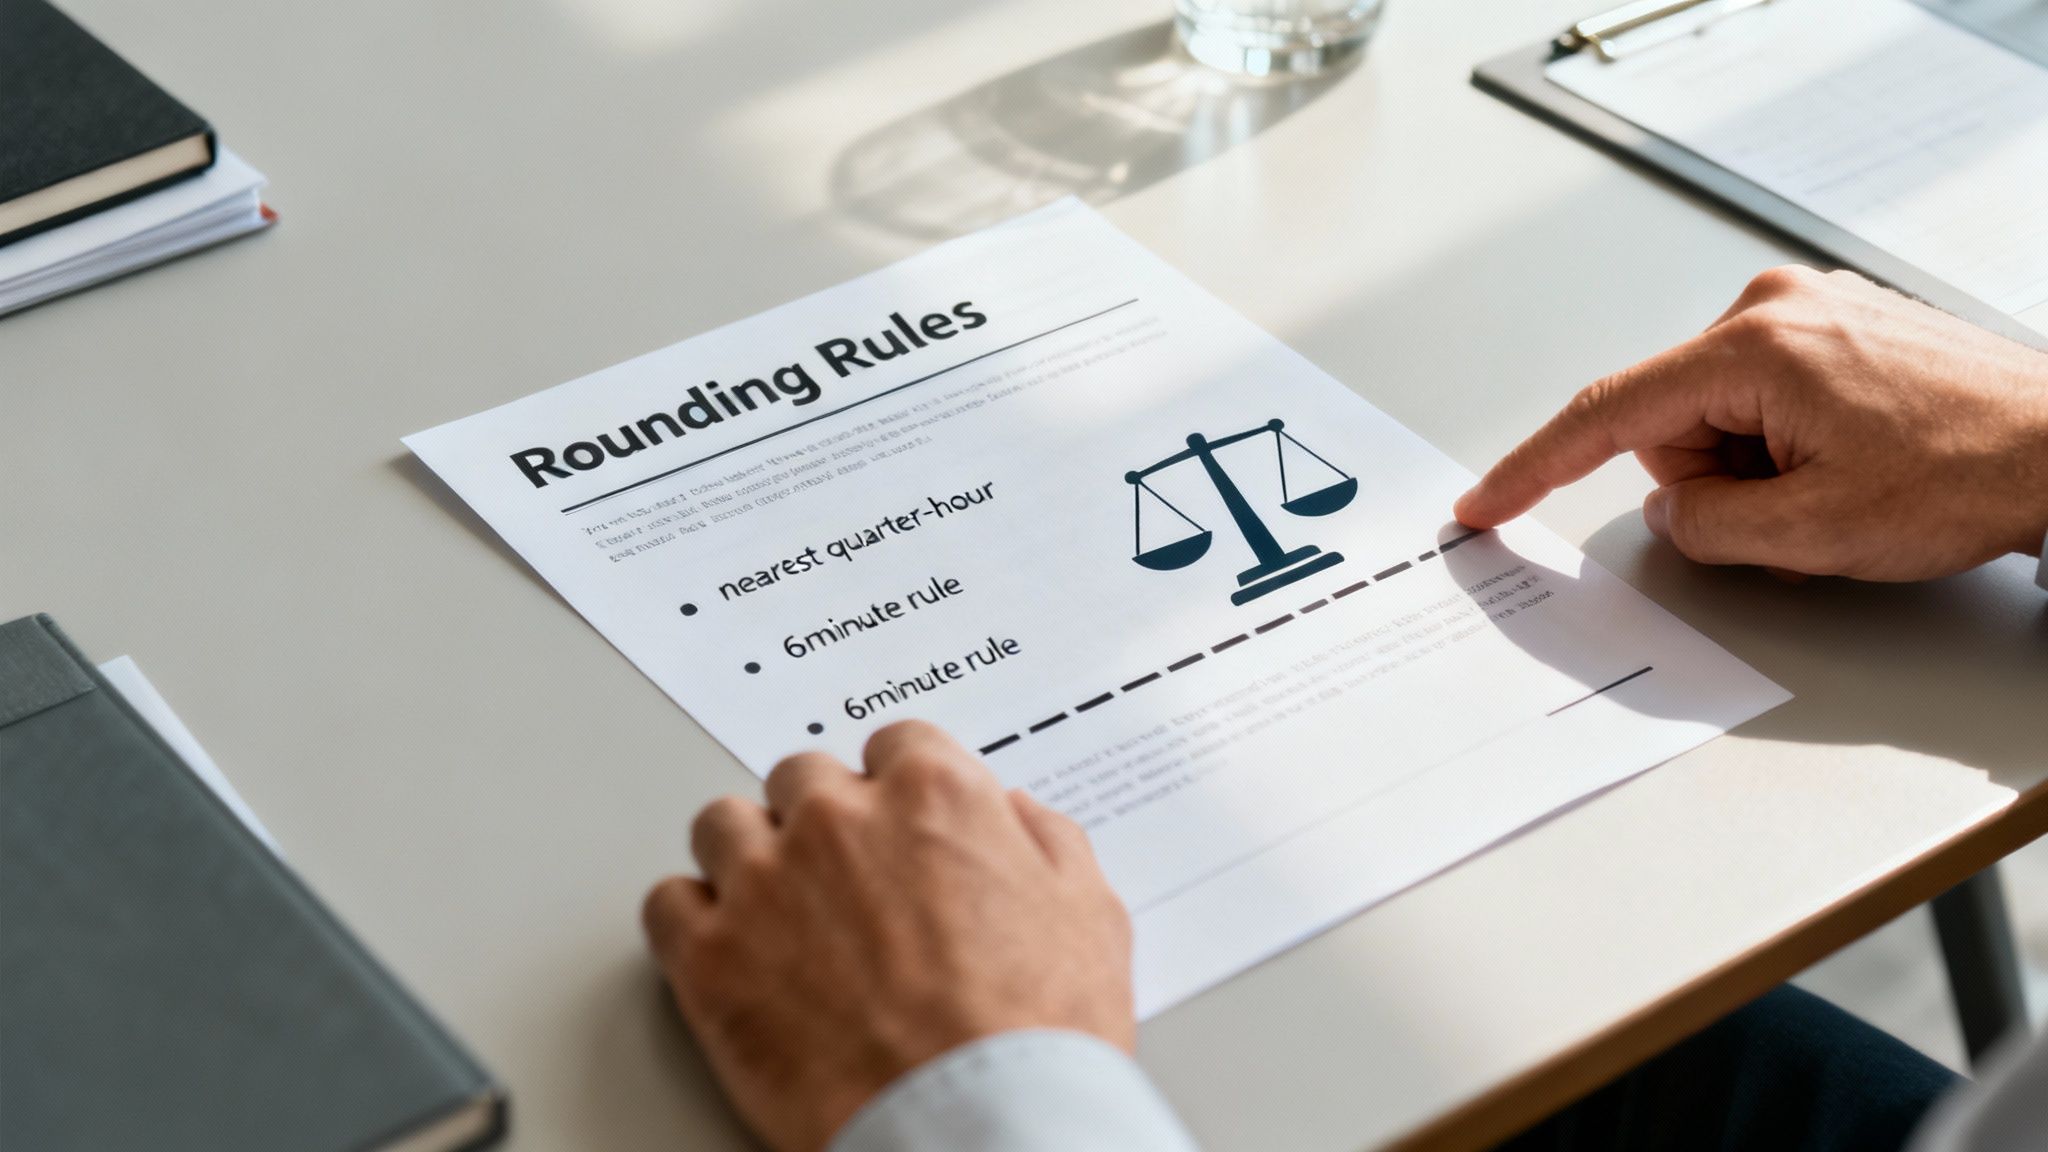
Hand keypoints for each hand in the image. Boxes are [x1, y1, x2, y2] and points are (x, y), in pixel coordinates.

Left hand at [641, 720, 1133, 1151]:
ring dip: (747, 859)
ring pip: (723, 827)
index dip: (897, 790)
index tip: (896, 824)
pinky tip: (727, 951)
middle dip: (821, 823)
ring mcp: (764, 883)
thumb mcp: (1089, 914)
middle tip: (842, 882)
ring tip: (776, 913)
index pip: (894, 744)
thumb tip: (1016, 818)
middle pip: (801, 779)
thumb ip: (1046, 842)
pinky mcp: (708, 957)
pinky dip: (693, 924)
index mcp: (932, 793)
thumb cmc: (1036, 1034)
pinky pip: (668, 904)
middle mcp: (837, 819)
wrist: (976, 1125)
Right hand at [1454, 266, 2047, 579]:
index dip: (1534, 468)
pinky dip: (1787, 446)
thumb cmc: (1970, 475)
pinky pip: (1763, 402)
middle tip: (1796, 510)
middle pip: (1670, 424)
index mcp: (1753, 347)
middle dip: (1713, 483)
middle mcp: (1773, 308)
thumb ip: (1706, 527)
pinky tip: (1854, 460)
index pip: (1607, 414)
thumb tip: (1668, 511)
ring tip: (1843, 484)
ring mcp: (1807, 311)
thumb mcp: (1812, 534)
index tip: (1485, 503)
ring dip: (1757, 470)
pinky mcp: (1835, 327)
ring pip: (1718, 419)